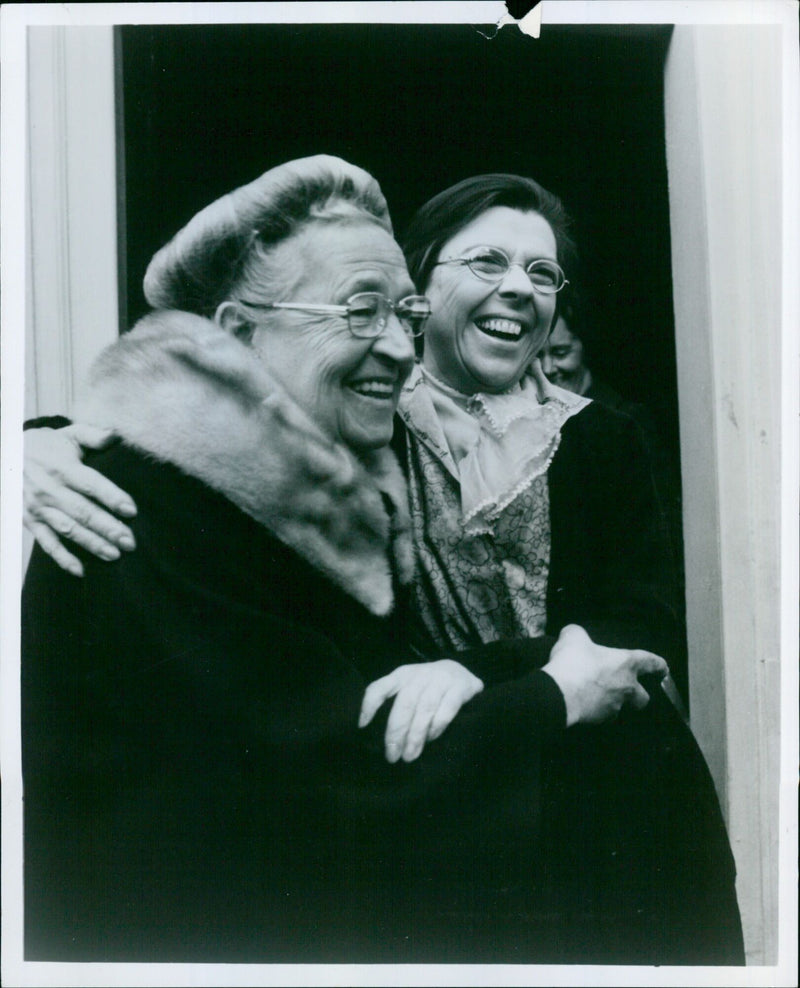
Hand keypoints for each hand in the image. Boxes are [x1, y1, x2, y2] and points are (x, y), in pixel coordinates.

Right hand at [23, 424, 136, 575]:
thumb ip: (93, 435)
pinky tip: (81, 570)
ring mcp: (39, 508)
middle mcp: (49, 489)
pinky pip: (47, 543)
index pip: (91, 484)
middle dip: (108, 528)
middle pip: (83, 512)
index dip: (112, 497)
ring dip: (92, 544)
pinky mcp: (30, 521)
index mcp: (62, 467)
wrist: (6, 455)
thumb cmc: (46, 446)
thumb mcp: (68, 435)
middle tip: (130, 542)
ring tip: (115, 555)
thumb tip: (116, 435)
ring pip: (68, 530)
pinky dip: (62, 558)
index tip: (131, 510)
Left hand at [359, 660, 483, 762]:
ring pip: (425, 709)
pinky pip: (446, 710)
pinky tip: (431, 739)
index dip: (369, 705)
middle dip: (396, 732)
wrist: (463, 671)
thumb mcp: (409, 687)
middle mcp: (419, 675)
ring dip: (415, 735)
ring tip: (409, 755)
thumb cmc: (429, 686)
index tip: (363, 726)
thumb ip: (395, 702)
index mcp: (402, 675)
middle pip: (404, 703)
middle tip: (392, 755)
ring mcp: (441, 679)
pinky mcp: (460, 687)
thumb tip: (377, 735)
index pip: (380, 687)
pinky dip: (436, 726)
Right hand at [542, 624, 667, 726]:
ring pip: (622, 708)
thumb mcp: (573, 636)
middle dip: (640, 695)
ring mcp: (614, 706)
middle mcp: (626, 687)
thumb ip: (579, 634)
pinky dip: (596, 712)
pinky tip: (585, 706)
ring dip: (615, 704)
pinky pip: (603, 716)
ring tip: (601, 699)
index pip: (652, 663)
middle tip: (629, 691)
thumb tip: (576, 634)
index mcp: (626, 663)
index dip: (659, 665)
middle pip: (644, 697)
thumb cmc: (573, 661)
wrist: (559, 693)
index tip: (664, 670)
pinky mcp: (600, 720)